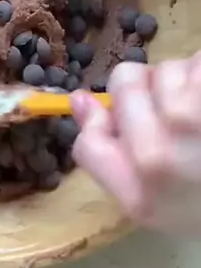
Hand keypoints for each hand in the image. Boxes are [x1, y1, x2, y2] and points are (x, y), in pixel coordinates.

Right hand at [71, 55, 200, 235]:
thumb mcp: (150, 205)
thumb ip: (103, 155)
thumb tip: (79, 98)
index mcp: (141, 179)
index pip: (91, 131)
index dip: (103, 122)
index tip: (123, 125)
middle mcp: (163, 146)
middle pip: (125, 80)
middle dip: (146, 92)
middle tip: (176, 120)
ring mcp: (195, 114)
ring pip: (167, 68)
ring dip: (184, 83)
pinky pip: (198, 62)